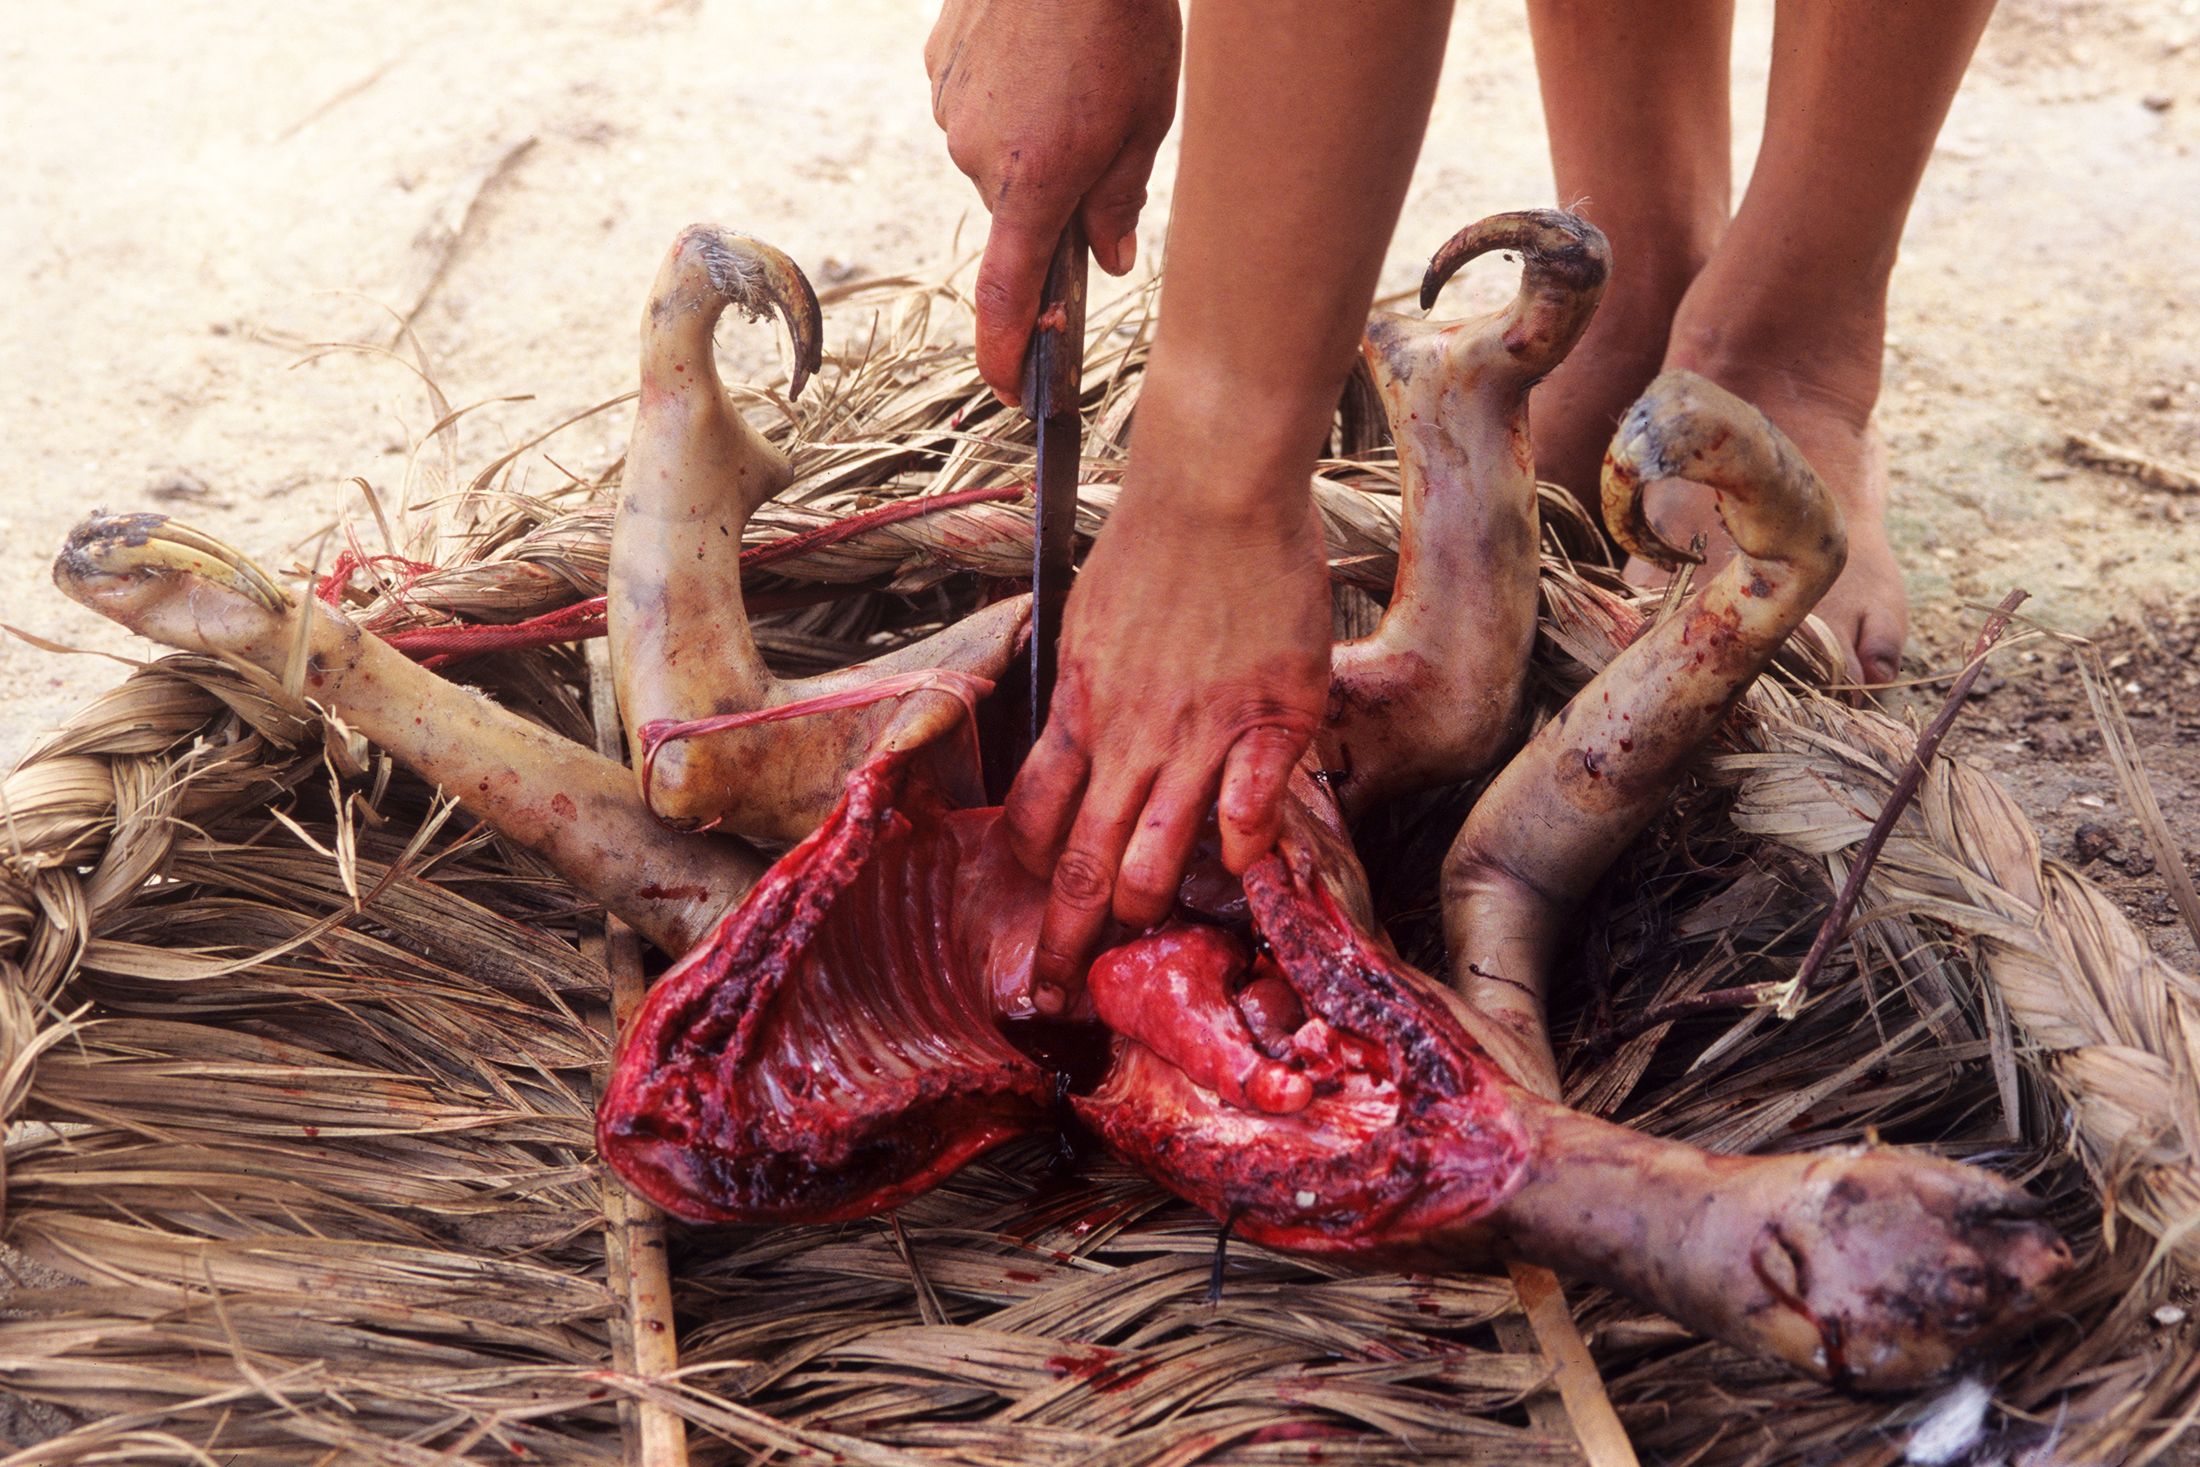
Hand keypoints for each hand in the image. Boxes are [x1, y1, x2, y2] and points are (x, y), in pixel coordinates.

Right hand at [926, 0, 1179, 401]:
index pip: (1008, 298)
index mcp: (1032, 187)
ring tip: (1076, 77)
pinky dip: (1008, 97)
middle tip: (1103, 139)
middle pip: (1015, 213)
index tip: (1013, 390)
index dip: (1008, 353)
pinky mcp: (939, 65)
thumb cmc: (1123, 25)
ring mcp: (950, 110)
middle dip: (1053, 197)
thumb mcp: (1146, 124)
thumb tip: (1105, 262)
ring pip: (994, 157)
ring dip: (1033, 141)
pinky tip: (1041, 54)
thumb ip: (1119, 202)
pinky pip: (973, 105)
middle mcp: (977, 158)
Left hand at [1004, 459, 1330, 1009]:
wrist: (1214, 489)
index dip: (1031, 888)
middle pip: (1083, 862)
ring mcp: (1200, 730)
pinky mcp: (1271, 715)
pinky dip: (1241, 846)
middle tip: (1058, 995)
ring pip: (1157, 852)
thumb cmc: (1152, 548)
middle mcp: (1130, 735)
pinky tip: (1239, 870)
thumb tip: (1076, 746)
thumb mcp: (1088, 624)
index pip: (1037, 824)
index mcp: (1080, 711)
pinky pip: (1252, 804)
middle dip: (1066, 942)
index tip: (1031, 927)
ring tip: (1143, 938)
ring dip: (1144, 906)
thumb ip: (1085, 697)